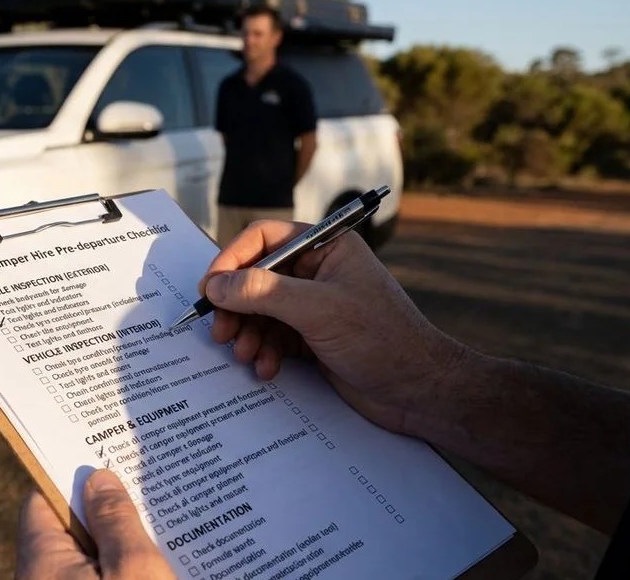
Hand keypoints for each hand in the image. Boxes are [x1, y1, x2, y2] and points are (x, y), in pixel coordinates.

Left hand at [15, 469, 176, 579]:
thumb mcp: (134, 569)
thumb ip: (116, 521)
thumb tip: (100, 479)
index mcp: (42, 562)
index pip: (43, 501)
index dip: (72, 476)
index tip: (101, 457)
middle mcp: (43, 579)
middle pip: (69, 528)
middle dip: (104, 508)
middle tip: (141, 485)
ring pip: (88, 557)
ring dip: (119, 542)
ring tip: (159, 521)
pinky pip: (98, 577)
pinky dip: (121, 568)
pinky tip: (158, 560)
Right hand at [197, 220, 466, 434]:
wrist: (419, 391)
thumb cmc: (383, 339)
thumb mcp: (318, 310)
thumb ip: (263, 293)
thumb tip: (217, 284)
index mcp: (326, 247)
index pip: (265, 238)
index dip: (232, 259)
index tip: (210, 288)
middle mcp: (318, 271)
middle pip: (255, 278)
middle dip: (235, 307)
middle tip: (219, 332)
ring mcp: (315, 306)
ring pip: (260, 312)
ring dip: (248, 334)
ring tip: (246, 355)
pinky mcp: (313, 338)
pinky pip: (273, 338)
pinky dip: (264, 353)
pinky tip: (266, 369)